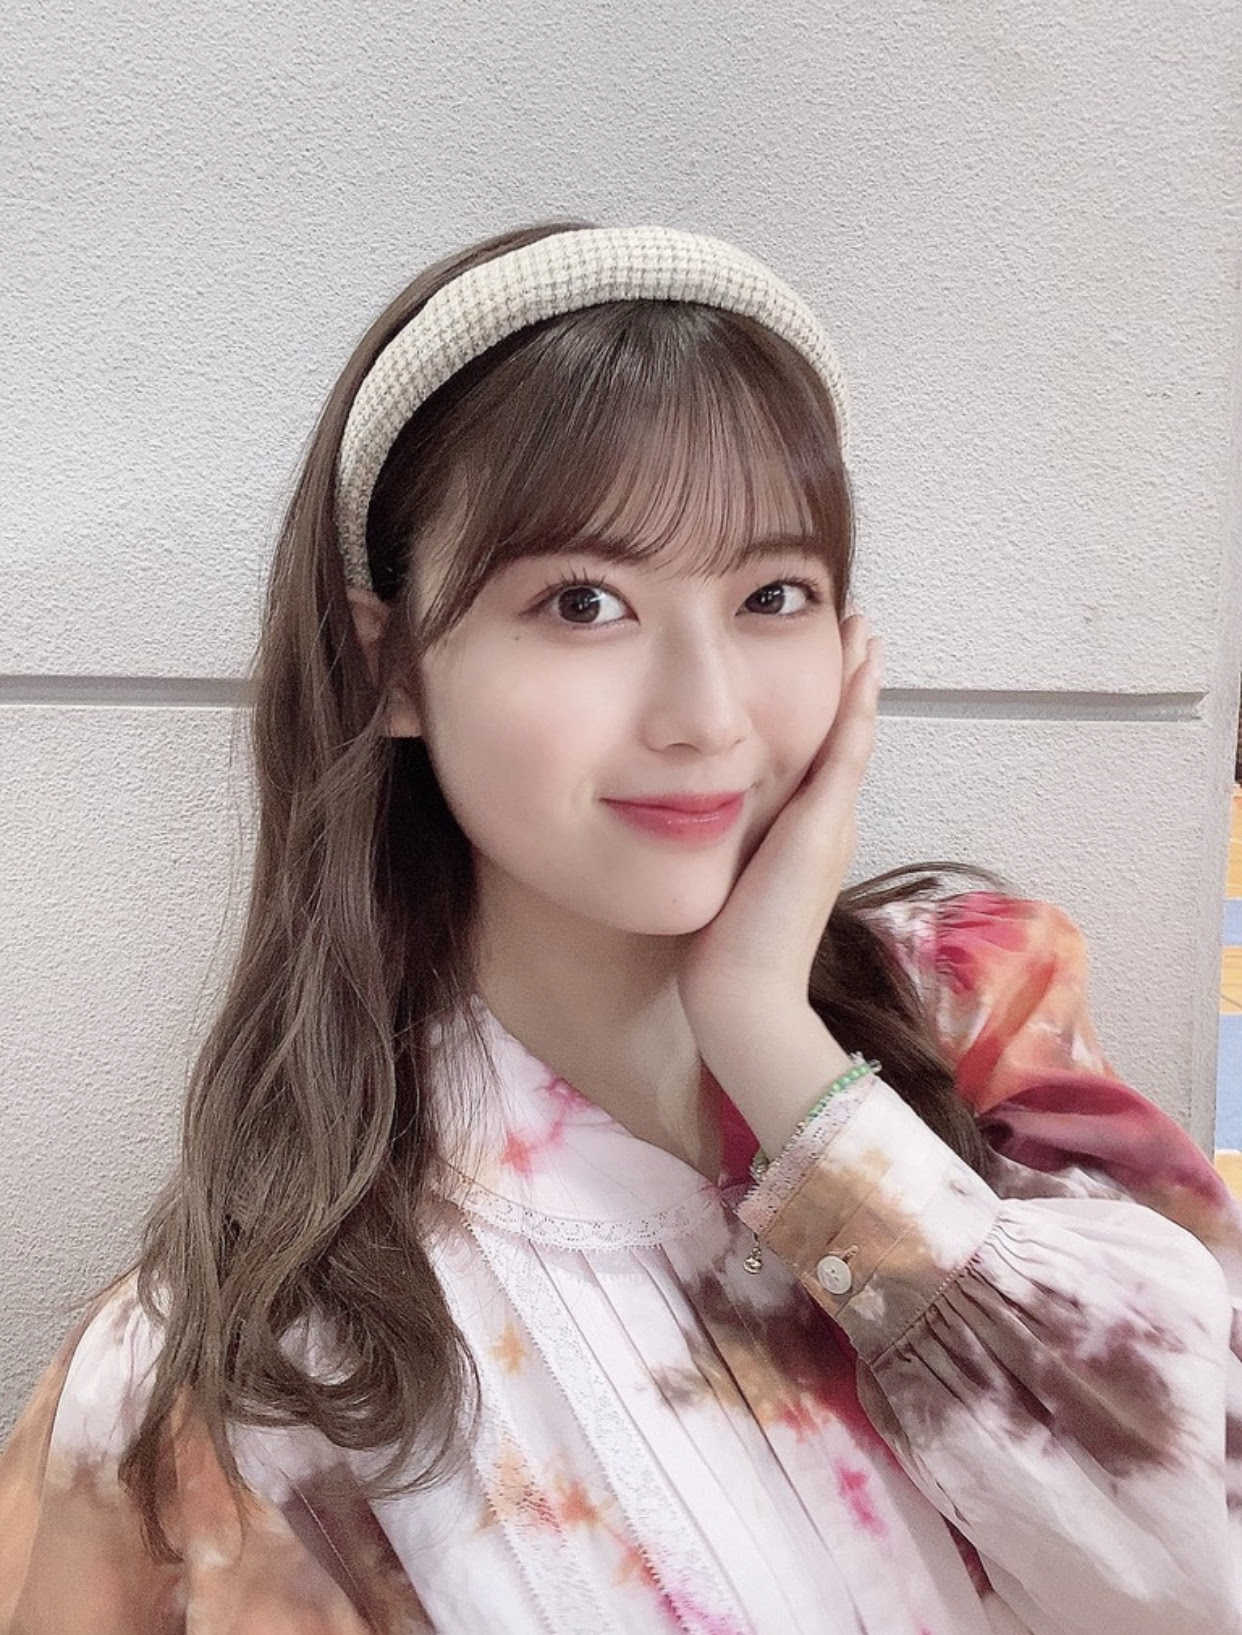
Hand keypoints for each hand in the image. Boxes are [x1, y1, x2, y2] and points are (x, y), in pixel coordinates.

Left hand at [677, 612, 882, 1057]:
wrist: (743, 997)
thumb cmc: (722, 950)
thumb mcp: (726, 876)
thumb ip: (723, 841)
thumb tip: (689, 811)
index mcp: (806, 832)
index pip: (821, 754)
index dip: (828, 706)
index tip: (829, 661)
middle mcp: (829, 821)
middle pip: (845, 733)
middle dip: (850, 679)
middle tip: (856, 625)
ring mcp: (832, 822)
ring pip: (851, 733)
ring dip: (858, 679)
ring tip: (862, 630)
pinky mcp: (823, 827)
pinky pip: (845, 753)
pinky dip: (854, 708)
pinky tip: (860, 667)